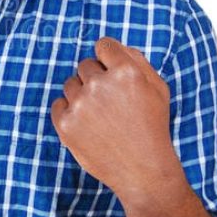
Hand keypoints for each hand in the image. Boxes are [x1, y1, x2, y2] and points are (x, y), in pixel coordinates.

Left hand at [50, 36, 178, 199]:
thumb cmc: (152, 128)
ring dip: (82, 95)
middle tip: (111, 103)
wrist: (143, 171)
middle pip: (85, 65)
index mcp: (125, 71)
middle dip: (96, 79)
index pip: (103, 45)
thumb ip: (138, 60)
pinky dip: (69, 113)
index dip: (108, 58)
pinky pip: (58, 104)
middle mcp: (100, 84)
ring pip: (70, 84)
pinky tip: (87, 126)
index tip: (110, 71)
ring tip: (101, 117)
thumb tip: (116, 46)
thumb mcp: (158, 88)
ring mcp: (80, 104)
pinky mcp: (64, 123)